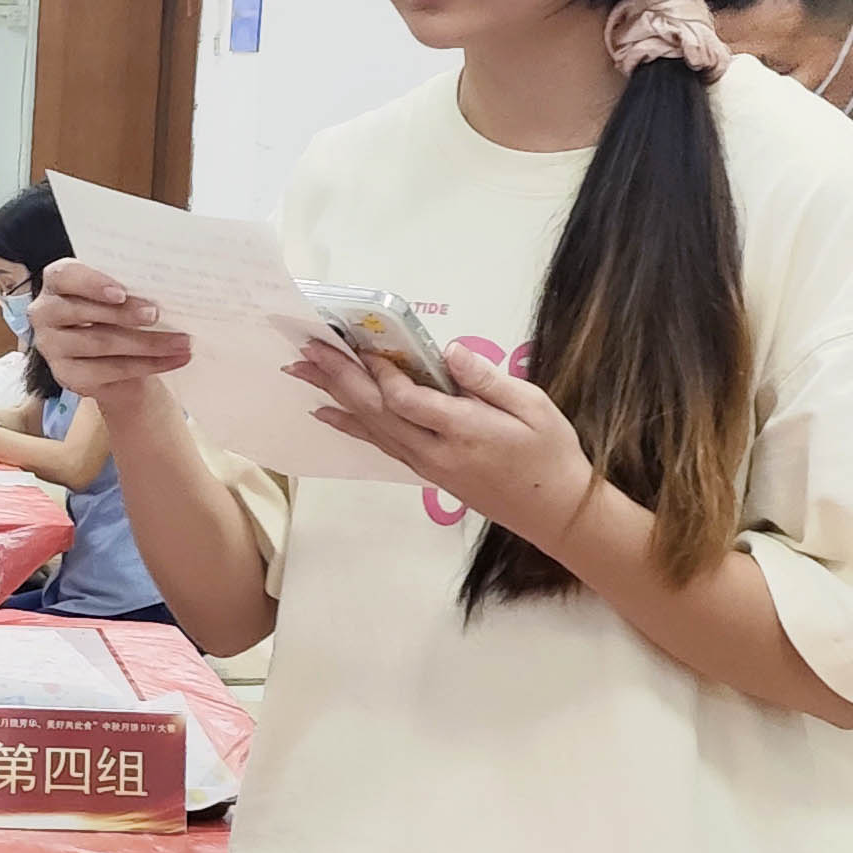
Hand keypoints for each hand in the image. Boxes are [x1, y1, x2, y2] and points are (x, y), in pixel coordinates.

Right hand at [26, 259, 194, 413]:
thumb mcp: (115, 293)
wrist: (111, 356)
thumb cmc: (114, 312)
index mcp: (56, 282)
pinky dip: (148, 365)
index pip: (65, 276)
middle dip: (124, 314)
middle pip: (83, 312)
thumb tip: (166, 284)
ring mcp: (51, 346)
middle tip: (157, 315)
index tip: (121, 292)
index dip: (92, 284)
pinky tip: (174, 359)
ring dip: (147, 343)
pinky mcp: (66, 375)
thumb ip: (126, 286)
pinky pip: (110, 370)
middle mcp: (45, 313)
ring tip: (182, 341)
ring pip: (101, 343)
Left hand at [288, 337, 595, 548]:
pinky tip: (324, 410)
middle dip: (339, 376)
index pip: (406, 400)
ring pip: (370, 426)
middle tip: (307, 348)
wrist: (551, 510)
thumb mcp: (532, 407)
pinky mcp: (422, 469)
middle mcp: (433, 450)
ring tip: (301, 370)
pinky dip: (348, 424)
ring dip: (333, 395)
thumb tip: (450, 350)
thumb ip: (487, 380)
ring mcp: (424, 463)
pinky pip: (378, 442)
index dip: (381, 371)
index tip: (362, 342)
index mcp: (462, 430)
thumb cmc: (548, 452)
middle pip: (375, 410)